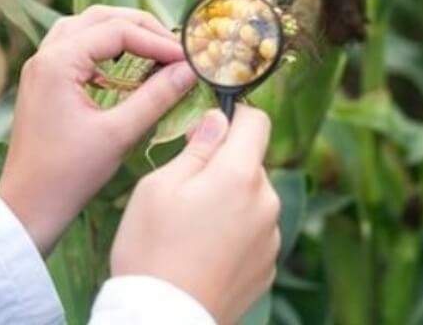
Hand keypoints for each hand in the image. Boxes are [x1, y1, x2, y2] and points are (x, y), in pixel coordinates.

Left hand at [0, 6, 197, 254]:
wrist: (28, 206)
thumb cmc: (69, 174)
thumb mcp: (119, 134)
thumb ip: (156, 97)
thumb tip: (189, 70)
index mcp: (58, 62)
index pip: (118, 31)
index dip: (157, 41)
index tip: (187, 58)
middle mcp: (46, 55)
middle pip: (100, 18)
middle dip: (141, 28)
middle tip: (174, 48)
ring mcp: (42, 67)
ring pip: (86, 27)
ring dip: (121, 32)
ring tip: (153, 50)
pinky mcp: (44, 81)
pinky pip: (76, 47)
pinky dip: (104, 48)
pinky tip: (125, 68)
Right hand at [110, 106, 280, 324]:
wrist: (163, 319)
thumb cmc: (152, 250)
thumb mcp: (158, 187)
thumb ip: (196, 148)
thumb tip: (218, 120)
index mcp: (240, 176)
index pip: (258, 122)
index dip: (234, 117)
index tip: (210, 129)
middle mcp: (266, 202)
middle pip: (253, 163)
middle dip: (225, 166)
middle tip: (186, 189)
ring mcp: (270, 237)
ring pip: (254, 198)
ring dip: (231, 200)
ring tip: (193, 227)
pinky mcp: (268, 265)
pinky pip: (254, 231)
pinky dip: (235, 232)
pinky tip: (205, 250)